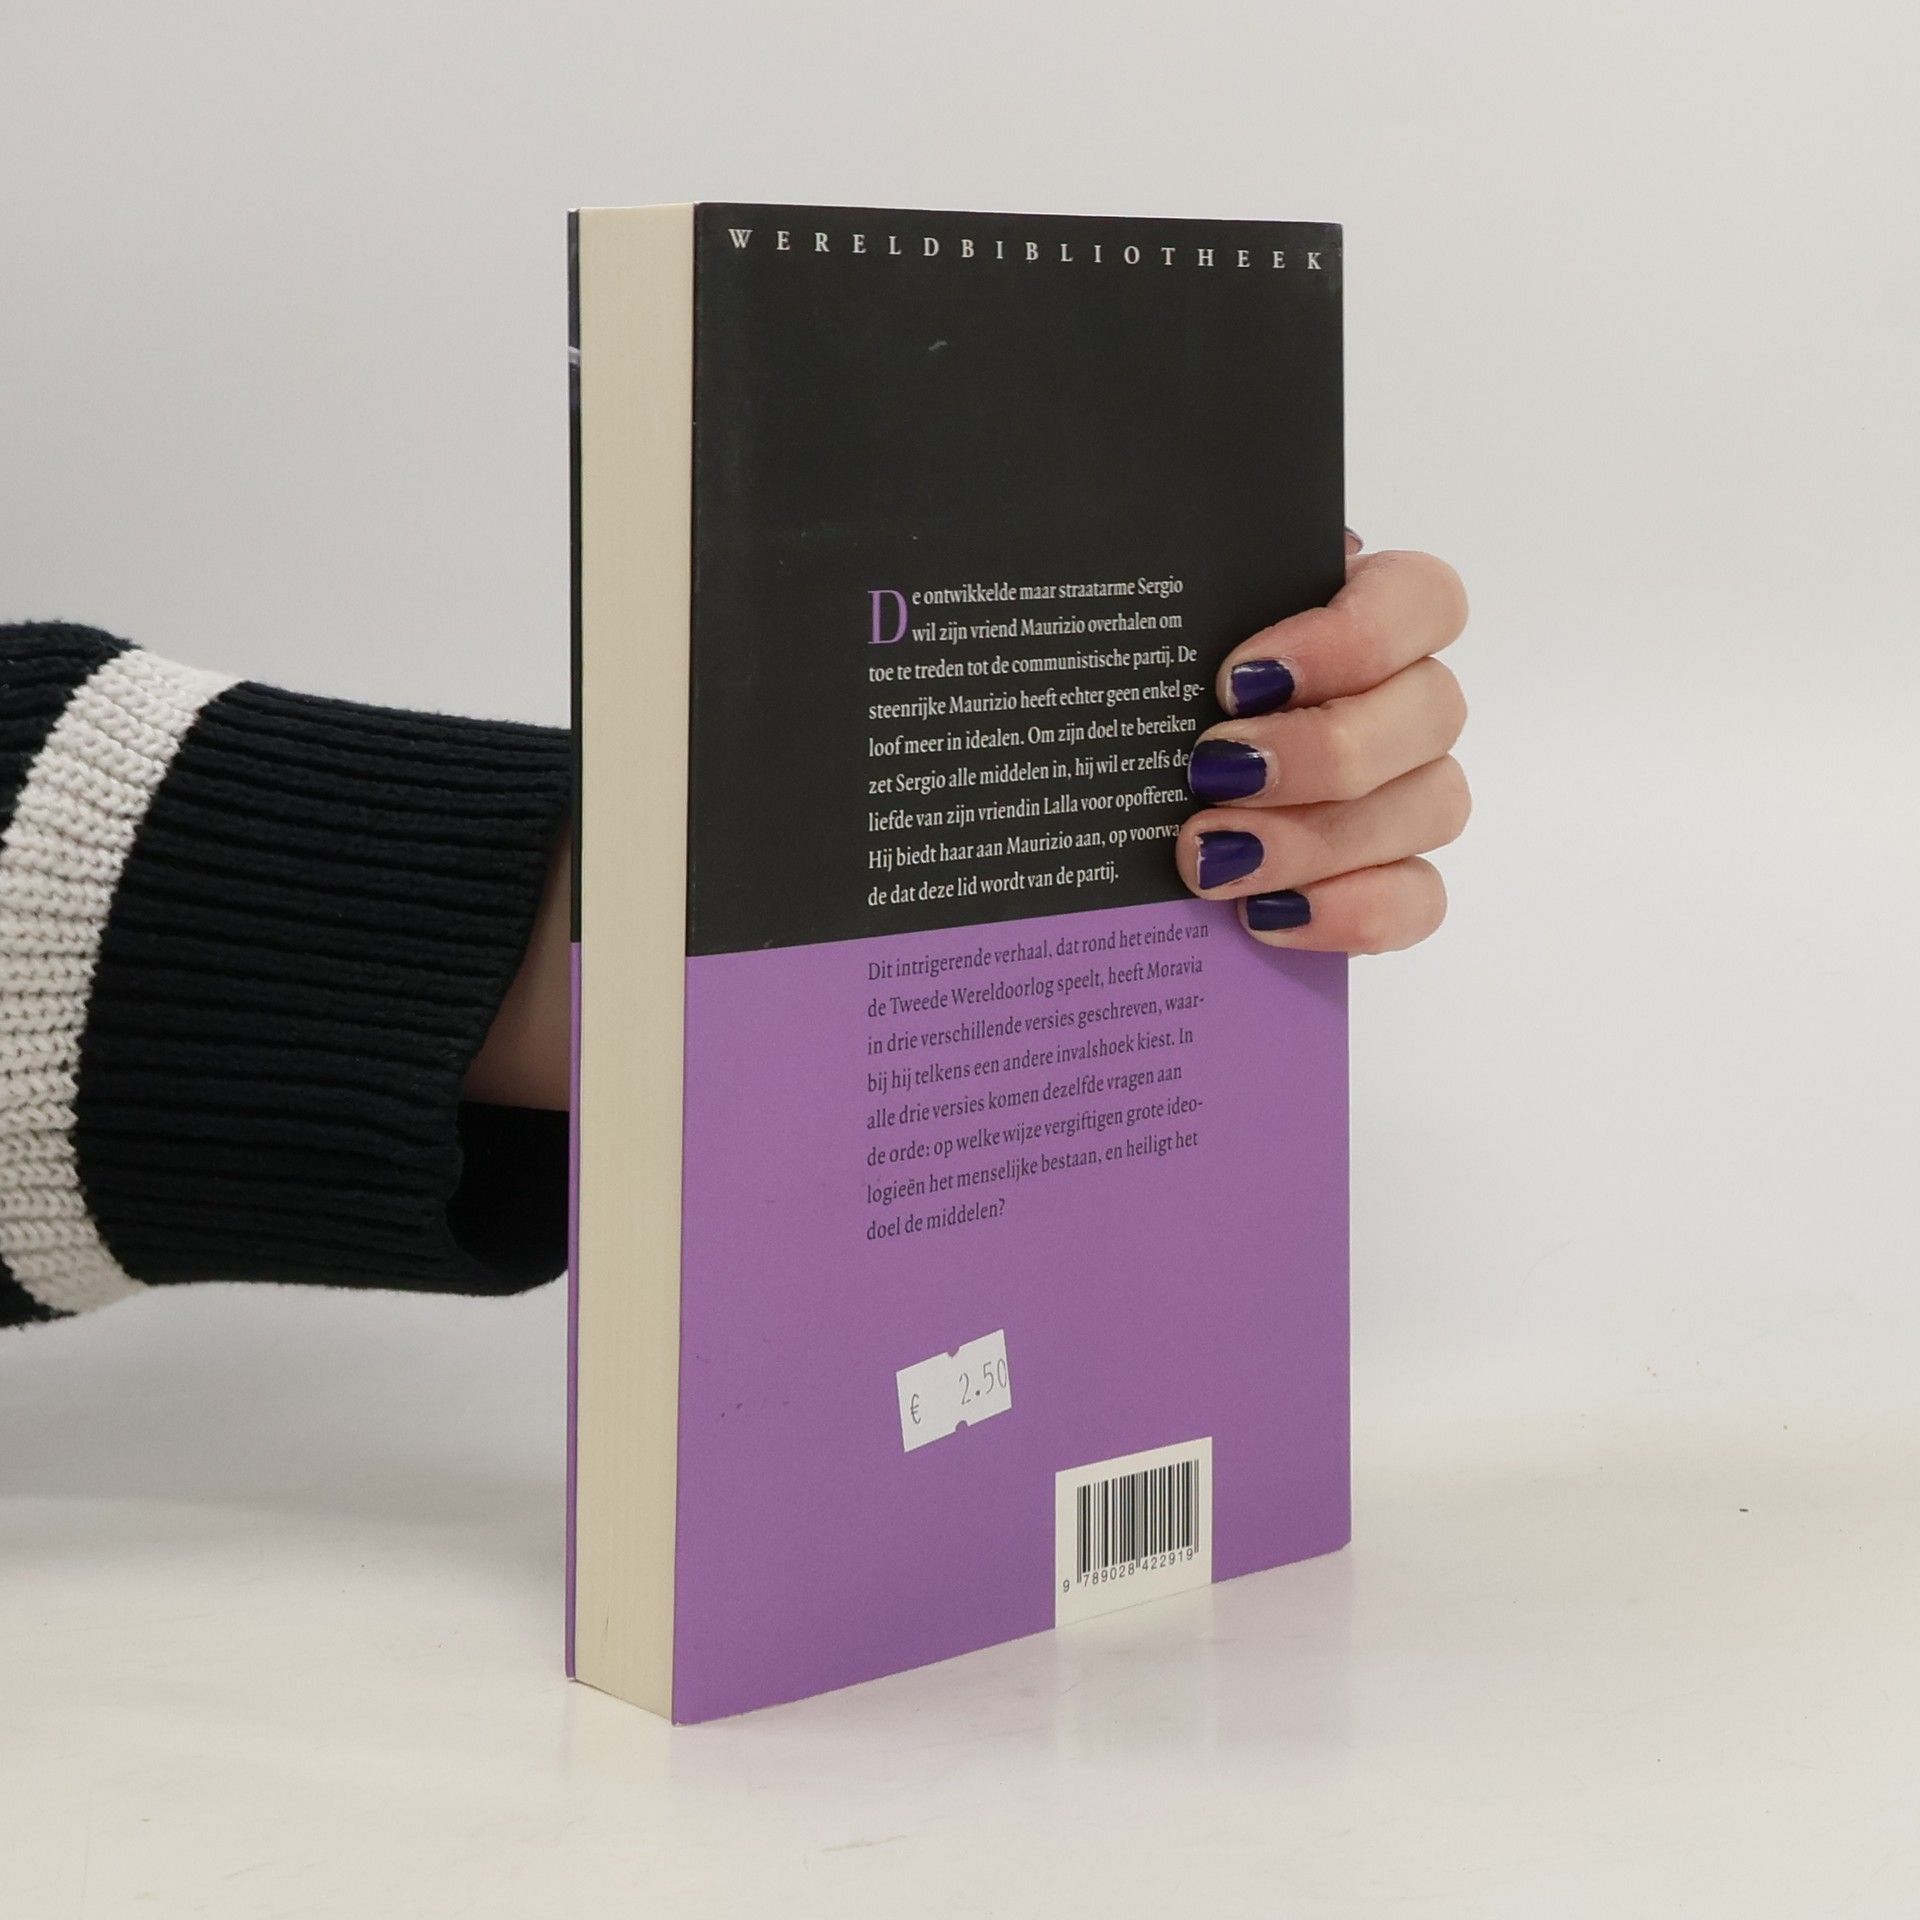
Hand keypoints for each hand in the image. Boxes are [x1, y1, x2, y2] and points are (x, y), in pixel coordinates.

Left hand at [1176, 533, 1469, 951]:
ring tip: (1211, 859)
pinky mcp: (1395, 875)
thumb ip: (1182, 609)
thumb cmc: (1144, 688)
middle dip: (1321, 751)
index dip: (1351, 639)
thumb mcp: (1158, 631)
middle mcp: (1402, 695)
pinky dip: (1349, 912)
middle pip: (1431, 711)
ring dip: (1319, 839)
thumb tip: (1146, 595)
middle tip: (1212, 773)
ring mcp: (1410, 789)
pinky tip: (1265, 915)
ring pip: (1431, 806)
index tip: (1239, 679)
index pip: (1420, 600)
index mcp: (1358, 609)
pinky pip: (1418, 898)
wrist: (1111, 790)